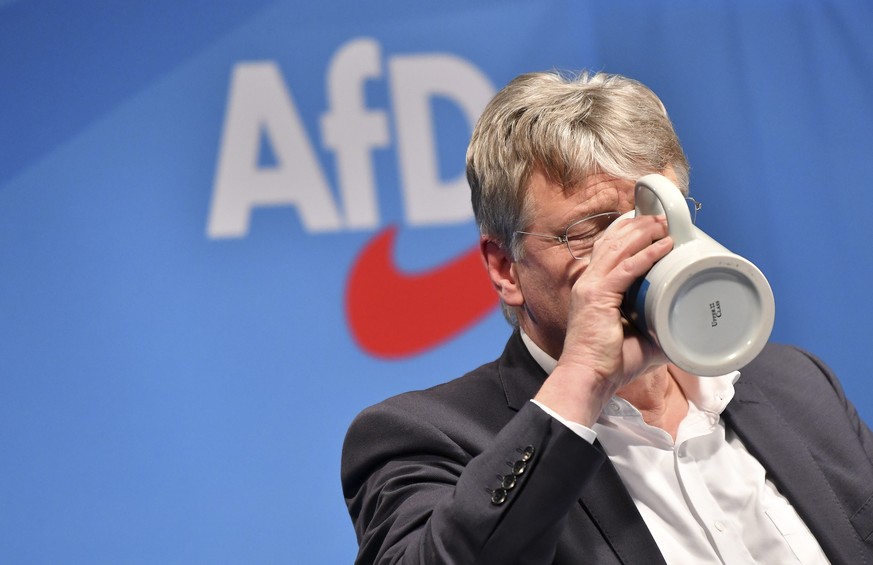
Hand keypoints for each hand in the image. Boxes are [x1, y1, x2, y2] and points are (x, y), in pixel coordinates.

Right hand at [534, 214, 672, 424]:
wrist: (589, 378)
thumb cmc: (610, 362)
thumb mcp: (638, 338)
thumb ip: (657, 327)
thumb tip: (684, 327)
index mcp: (592, 288)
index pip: (606, 250)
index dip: (627, 235)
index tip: (650, 227)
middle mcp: (588, 282)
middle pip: (611, 241)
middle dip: (637, 226)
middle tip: (660, 219)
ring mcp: (590, 287)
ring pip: (617, 247)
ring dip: (643, 232)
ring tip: (664, 224)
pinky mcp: (598, 296)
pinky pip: (625, 268)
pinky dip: (646, 255)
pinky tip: (663, 246)